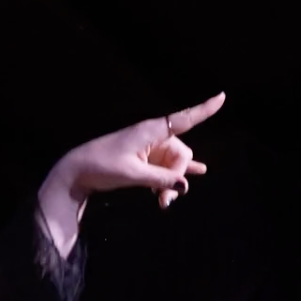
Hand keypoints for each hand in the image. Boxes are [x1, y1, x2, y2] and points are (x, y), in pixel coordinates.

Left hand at [37, 92, 225, 254]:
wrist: (78, 170)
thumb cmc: (103, 166)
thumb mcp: (133, 174)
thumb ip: (161, 180)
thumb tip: (185, 187)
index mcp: (151, 131)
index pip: (185, 119)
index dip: (205, 109)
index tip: (222, 97)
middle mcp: (153, 136)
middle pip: (181, 153)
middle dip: (178, 177)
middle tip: (165, 201)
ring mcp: (149, 148)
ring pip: (173, 164)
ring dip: (171, 183)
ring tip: (163, 204)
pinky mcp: (144, 158)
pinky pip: (165, 167)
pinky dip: (173, 176)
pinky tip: (190, 180)